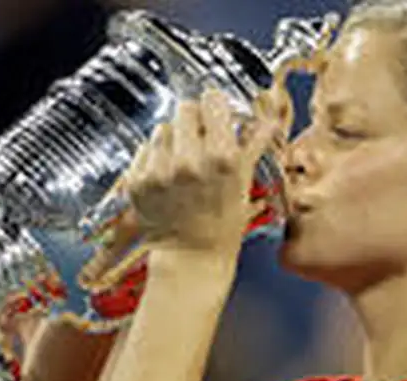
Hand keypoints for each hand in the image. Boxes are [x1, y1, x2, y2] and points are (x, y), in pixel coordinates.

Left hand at [124, 88, 284, 252]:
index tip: (215, 115)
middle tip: (199, 140)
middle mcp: (189, 161)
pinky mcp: (138, 181)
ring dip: (173, 139)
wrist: (192, 254)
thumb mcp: (244, 180)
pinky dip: (155, 158)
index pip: (212, 100)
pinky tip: (167, 177)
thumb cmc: (222, 219)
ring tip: (183, 164)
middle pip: (185, 108)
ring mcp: (159, 171)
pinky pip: (145, 149)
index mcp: (221, 156)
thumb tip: (268, 117)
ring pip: (163, 127)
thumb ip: (254, 143)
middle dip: (193, 120)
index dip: (215, 107)